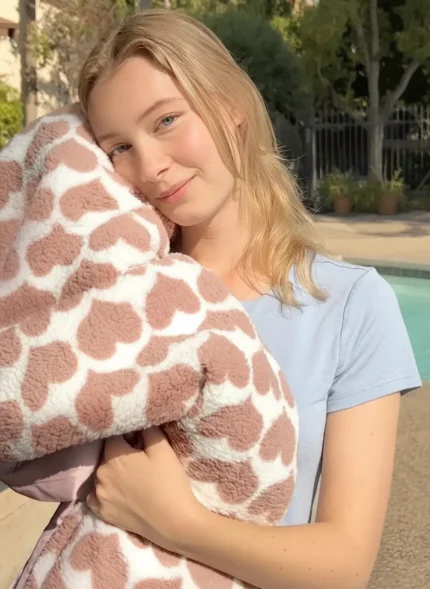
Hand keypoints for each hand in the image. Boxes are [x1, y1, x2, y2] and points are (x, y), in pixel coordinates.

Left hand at [87, 427, 206, 551]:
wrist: (172, 521)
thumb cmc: (168, 482)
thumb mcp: (162, 449)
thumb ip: (148, 430)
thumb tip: (139, 423)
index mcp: (113, 456)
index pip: (113, 436)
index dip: (126, 435)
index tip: (138, 440)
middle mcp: (100, 474)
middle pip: (106, 455)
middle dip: (119, 453)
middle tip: (137, 459)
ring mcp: (98, 495)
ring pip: (101, 475)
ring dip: (112, 472)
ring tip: (130, 477)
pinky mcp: (101, 513)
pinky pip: (95, 495)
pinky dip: (104, 491)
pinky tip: (118, 492)